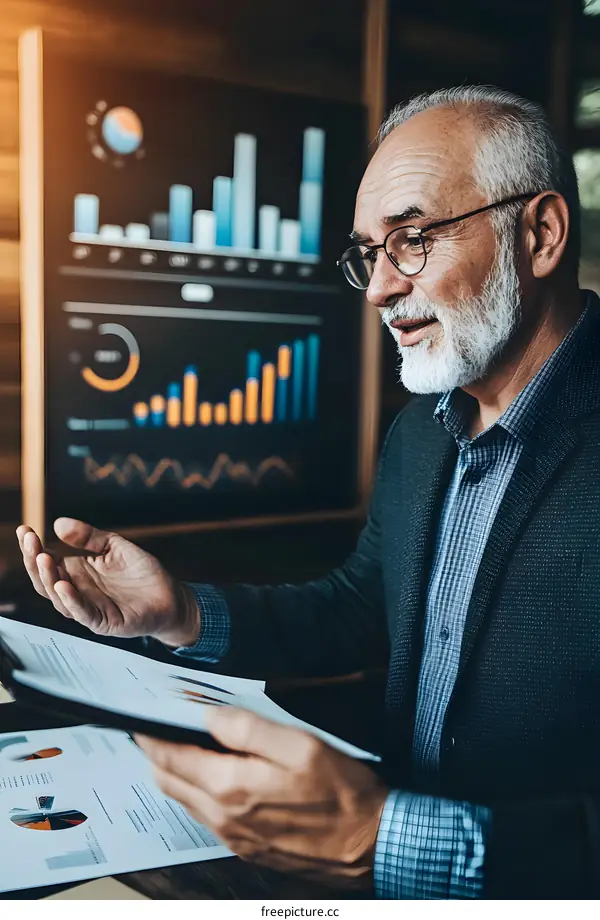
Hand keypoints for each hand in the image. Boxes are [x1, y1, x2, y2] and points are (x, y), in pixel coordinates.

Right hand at [16, 518, 199, 646]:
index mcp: (77, 573)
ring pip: (59, 598)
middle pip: (45, 581)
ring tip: (43, 558)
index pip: (46, 562)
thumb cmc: (141, 573)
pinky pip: (83, 614)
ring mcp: (89, 608)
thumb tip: (59, 524)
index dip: (32, 548)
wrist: (170, 595)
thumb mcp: (114, 546)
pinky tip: (64, 586)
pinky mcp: (105, 622)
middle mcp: (77, 592)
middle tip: (30, 541)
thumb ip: (89, 536)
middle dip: (34, 560)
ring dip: (49, 579)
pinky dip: (72, 601)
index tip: (24, 530)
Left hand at [136, 708, 388, 888]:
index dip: (152, 737)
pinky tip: (213, 776)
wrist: (372, 845)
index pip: (171, 760)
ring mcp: (234, 838)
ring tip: (180, 747)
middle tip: (155, 730)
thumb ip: (249, 728)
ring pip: (185, 802)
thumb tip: (209, 715)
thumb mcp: (301, 745)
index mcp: (232, 788)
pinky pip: (207, 818)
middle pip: (168, 783)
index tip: (142, 719)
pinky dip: (197, 793)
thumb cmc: (343, 792)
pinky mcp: (248, 848)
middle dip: (156, 755)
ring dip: (175, 775)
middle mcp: (224, 818)